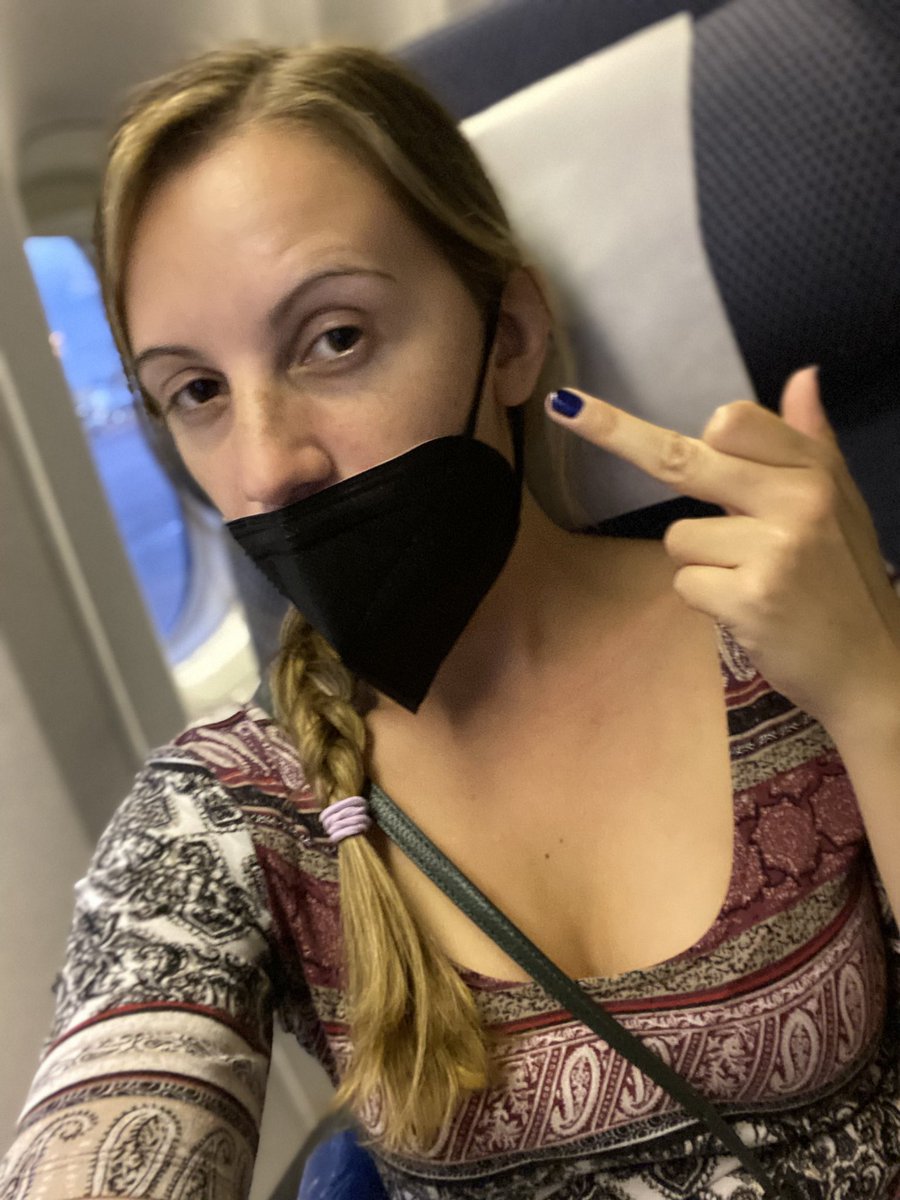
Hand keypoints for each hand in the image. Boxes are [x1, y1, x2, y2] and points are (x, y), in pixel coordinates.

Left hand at [545, 369, 899, 734]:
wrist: (871, 666)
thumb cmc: (844, 579)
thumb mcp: (842, 501)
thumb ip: (810, 439)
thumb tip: (801, 375)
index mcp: (815, 470)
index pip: (732, 422)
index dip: (671, 422)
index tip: (597, 404)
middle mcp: (798, 499)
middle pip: (682, 459)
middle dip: (614, 433)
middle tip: (565, 408)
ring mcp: (774, 549)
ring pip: (679, 537)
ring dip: (702, 562)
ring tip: (753, 580)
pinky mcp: (750, 597)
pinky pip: (684, 582)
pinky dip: (706, 599)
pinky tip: (747, 609)